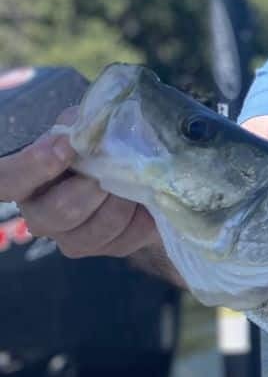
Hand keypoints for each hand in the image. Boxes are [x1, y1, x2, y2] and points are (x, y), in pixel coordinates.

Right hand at [0, 108, 156, 257]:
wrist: (145, 178)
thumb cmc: (103, 149)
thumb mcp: (88, 130)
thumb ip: (80, 127)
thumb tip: (83, 130)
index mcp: (26, 180)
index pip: (5, 180)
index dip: (32, 167)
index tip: (67, 147)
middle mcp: (40, 214)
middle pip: (58, 211)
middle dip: (92, 188)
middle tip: (112, 170)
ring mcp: (72, 237)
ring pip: (97, 229)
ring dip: (121, 201)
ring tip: (133, 183)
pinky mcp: (107, 248)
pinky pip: (126, 238)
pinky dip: (142, 215)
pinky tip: (144, 200)